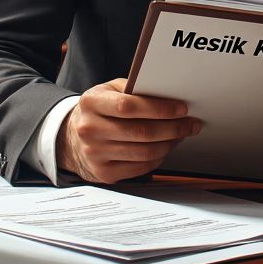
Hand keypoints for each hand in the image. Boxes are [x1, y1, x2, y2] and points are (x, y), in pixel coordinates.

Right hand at [57, 78, 201, 183]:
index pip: (129, 106)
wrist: (72, 139)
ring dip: (170, 143)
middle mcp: (89, 129)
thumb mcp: (108, 91)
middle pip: (141, 132)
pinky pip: (141, 167)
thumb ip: (133, 90)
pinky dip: (159, 158)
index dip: (159, 108)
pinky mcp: (104, 173)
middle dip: (173, 128)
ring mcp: (95, 154)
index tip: (181, 108)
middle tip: (190, 123)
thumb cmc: (99, 110)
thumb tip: (170, 96)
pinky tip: (166, 147)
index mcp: (91, 103)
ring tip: (181, 134)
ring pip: (144, 152)